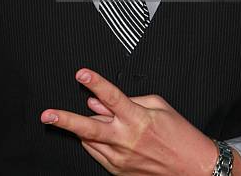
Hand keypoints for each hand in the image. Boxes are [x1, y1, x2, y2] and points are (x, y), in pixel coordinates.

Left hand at [40, 67, 233, 174]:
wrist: (194, 168)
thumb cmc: (180, 133)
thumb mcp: (158, 106)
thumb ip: (128, 100)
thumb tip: (98, 101)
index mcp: (138, 118)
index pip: (111, 96)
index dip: (95, 83)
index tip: (81, 74)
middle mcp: (126, 140)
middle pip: (89, 127)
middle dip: (65, 120)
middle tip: (47, 115)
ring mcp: (121, 159)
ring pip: (90, 141)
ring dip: (84, 128)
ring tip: (84, 120)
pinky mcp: (120, 172)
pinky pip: (98, 154)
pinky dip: (94, 142)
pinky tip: (99, 134)